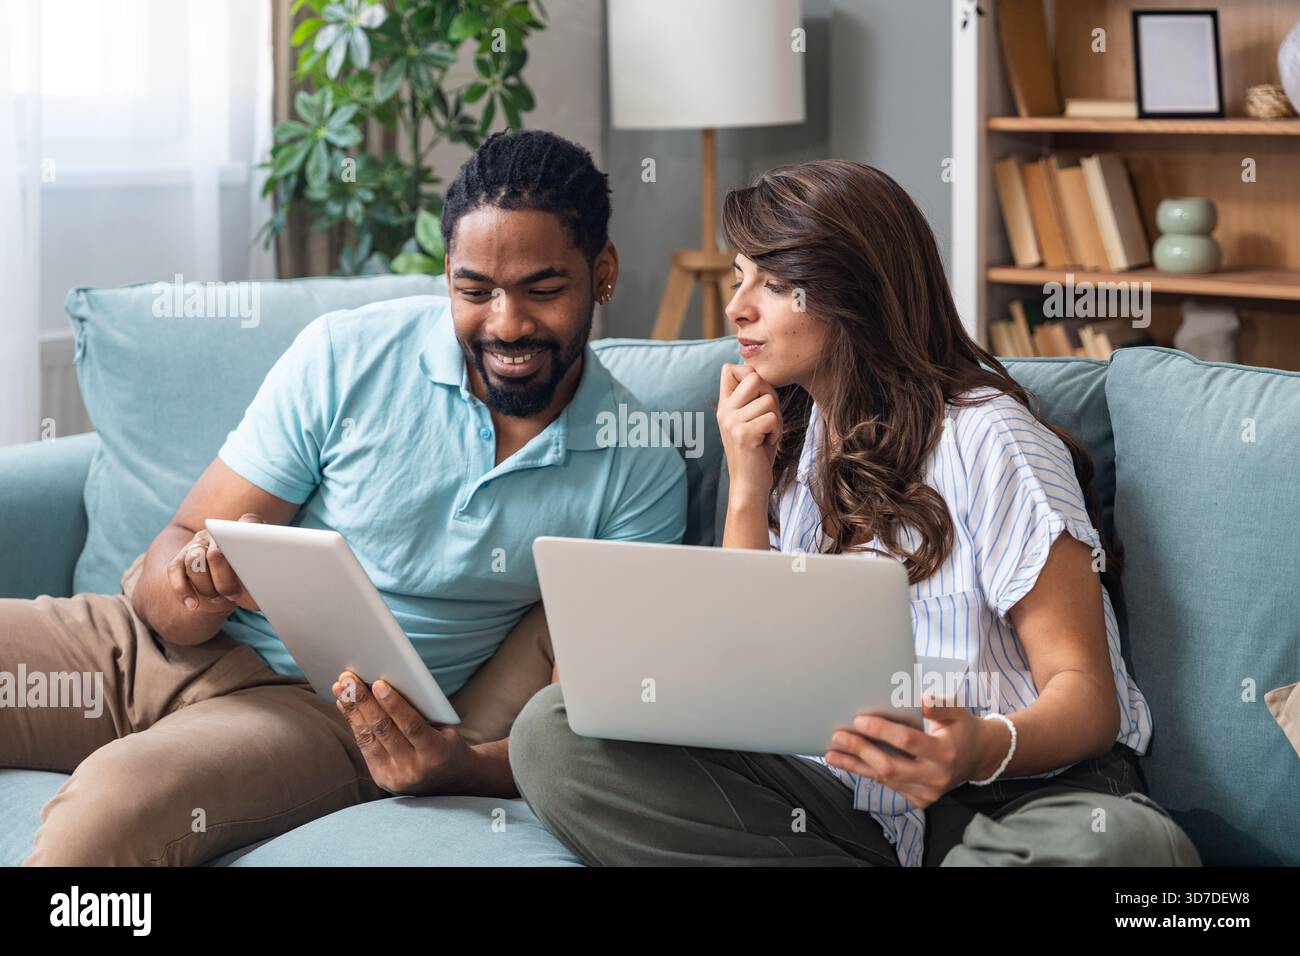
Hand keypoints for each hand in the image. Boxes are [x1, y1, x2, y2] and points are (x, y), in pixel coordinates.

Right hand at [166, 512, 263, 613]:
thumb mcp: (264, 581)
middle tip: (234, 594)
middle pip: (216, 553)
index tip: (249, 565)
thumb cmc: (254, 584)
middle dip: (224, 580)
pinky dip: (182, 589)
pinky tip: (192, 604)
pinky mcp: (181, 557)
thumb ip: (263, 577)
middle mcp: (220, 531)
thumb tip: (253, 584)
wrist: (235, 590)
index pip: (249, 523)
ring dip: (206, 586)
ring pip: (193, 561)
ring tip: (218, 599)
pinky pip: (175, 569)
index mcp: (246, 528)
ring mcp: (199, 542)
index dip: (248, 544)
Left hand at [333, 670, 474, 795]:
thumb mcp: (444, 729)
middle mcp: (414, 768)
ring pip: (368, 738)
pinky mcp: (381, 778)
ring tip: (341, 688)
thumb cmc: (447, 744)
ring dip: (352, 710)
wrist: (450, 782)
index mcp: (436, 753)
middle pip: (384, 730)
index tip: (379, 684)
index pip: (412, 726)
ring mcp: (395, 776)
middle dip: (364, 702)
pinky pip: (364, 746)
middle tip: (349, 679)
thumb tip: (386, 687)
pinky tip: (345, 706)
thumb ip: (421, 713)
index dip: (394, 704)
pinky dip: (354, 723)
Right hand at [717, 362, 781, 499]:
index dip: (750, 374)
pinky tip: (768, 441)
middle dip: (770, 394)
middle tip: (768, 416)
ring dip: (777, 417)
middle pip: (754, 377)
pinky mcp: (744, 434)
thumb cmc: (756, 452)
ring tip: (768, 433)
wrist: (749, 485)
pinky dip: (777, 430)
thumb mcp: (750, 420)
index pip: (729, 368)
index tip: (757, 396)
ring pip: (768, 399)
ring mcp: (732, 422)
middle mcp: (724, 411)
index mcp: (724, 405)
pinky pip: (772, 417)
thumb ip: (752, 398)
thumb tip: (758, 372)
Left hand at [823, 697, 1008, 808]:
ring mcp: (927, 792)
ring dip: (855, 765)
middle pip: (890, 766)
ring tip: (832, 753)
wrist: (978, 758)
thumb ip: (940, 706)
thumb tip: (922, 700)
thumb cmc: (962, 729)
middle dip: (861, 751)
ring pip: (884, 780)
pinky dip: (867, 773)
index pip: (908, 741)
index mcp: (945, 752)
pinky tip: (848, 763)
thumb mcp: (958, 712)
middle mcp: (936, 777)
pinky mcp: (919, 799)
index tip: (860, 719)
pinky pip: (888, 786)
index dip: (882, 730)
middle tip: (838, 736)